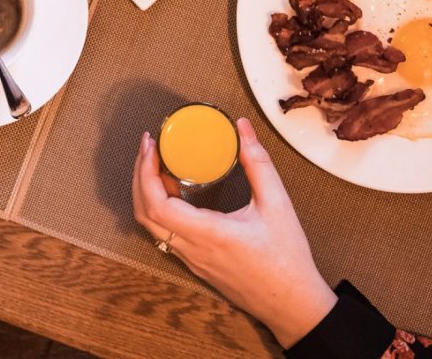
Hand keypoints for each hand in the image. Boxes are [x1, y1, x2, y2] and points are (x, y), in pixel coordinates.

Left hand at [131, 118, 337, 347]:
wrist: (292, 303)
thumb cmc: (287, 259)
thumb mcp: (277, 204)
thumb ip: (258, 163)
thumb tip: (243, 129)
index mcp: (207, 234)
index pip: (157, 204)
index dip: (146, 172)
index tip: (150, 146)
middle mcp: (192, 250)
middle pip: (144, 213)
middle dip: (140, 176)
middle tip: (149, 148)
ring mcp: (191, 260)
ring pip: (152, 226)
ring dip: (147, 193)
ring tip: (160, 165)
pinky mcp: (196, 265)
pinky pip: (165, 235)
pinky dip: (160, 209)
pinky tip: (176, 192)